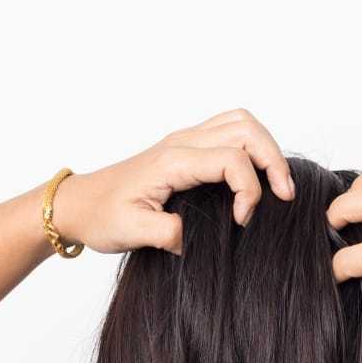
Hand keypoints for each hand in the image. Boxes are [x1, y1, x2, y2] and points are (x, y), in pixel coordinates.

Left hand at [50, 108, 295, 255]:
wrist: (79, 204)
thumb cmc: (102, 215)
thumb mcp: (132, 232)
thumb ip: (170, 234)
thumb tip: (201, 238)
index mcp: (173, 161)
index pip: (232, 160)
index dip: (249, 191)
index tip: (241, 223)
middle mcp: (183, 143)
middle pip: (246, 129)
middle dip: (273, 160)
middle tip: (283, 196)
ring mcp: (185, 141)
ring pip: (241, 123)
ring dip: (266, 149)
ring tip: (275, 185)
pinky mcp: (187, 148)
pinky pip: (230, 132)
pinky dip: (252, 149)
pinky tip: (253, 179)